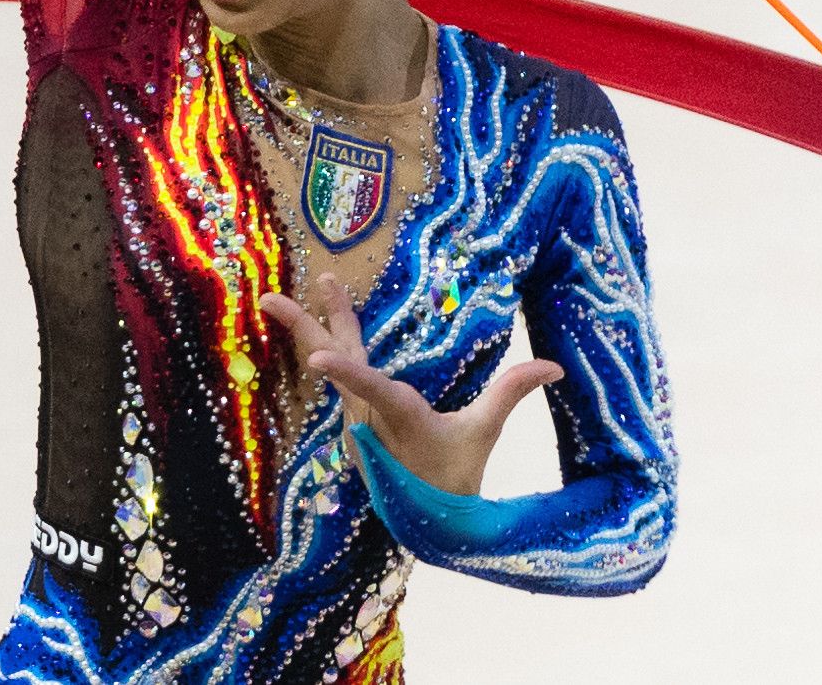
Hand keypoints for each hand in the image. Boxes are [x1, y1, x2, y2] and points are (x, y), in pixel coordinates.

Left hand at [260, 273, 563, 496]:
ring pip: (329, 363)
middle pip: (331, 361)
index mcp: (398, 416)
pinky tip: (313, 324)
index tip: (317, 356)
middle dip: (300, 327)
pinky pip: (335, 375)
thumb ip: (511, 392)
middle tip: (267, 299)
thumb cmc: (453, 477)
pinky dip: (323, 347)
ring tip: (280, 298)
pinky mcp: (351, 418)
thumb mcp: (482, 435)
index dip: (346, 369)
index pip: (372, 388)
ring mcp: (353, 417)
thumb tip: (554, 366)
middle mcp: (366, 415)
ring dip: (308, 326)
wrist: (425, 523)